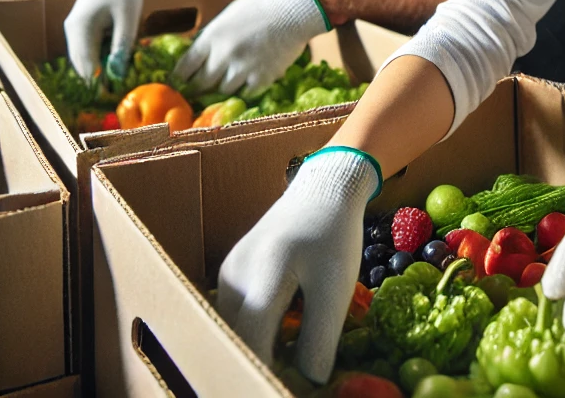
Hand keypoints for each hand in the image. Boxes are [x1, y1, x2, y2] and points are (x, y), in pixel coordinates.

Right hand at [63, 0, 144, 81]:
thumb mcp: (128, 19)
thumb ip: (122, 47)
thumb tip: (116, 75)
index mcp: (79, 30)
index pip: (86, 67)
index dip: (100, 84)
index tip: (116, 96)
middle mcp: (72, 32)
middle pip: (83, 65)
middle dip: (100, 78)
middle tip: (121, 89)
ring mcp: (76, 29)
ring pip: (87, 57)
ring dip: (101, 67)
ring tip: (122, 75)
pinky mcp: (84, 26)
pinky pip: (91, 48)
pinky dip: (103, 55)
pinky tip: (119, 58)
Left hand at [174, 0, 328, 94]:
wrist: (295, 11)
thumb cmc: (263, 7)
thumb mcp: (230, 15)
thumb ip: (214, 35)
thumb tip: (199, 52)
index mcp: (213, 36)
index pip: (186, 65)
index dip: (180, 77)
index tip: (181, 82)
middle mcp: (224, 54)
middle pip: (202, 83)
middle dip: (199, 88)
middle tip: (199, 91)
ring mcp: (243, 68)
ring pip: (223, 91)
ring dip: (224, 88)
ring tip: (228, 84)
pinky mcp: (262, 78)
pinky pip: (246, 93)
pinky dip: (245, 90)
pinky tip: (248, 83)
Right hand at [218, 147, 379, 381]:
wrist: (326, 186)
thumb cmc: (334, 233)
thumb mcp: (335, 289)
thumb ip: (320, 340)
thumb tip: (309, 385)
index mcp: (259, 280)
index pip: (252, 347)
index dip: (266, 375)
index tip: (286, 388)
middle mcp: (233, 278)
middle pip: (237, 340)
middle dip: (259, 365)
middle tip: (287, 378)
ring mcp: (228, 273)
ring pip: (234, 328)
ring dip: (256, 349)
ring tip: (287, 361)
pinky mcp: (232, 270)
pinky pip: (237, 313)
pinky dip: (255, 331)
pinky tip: (282, 334)